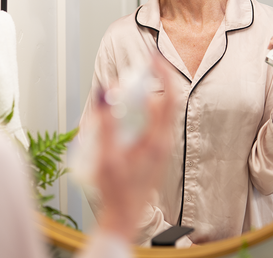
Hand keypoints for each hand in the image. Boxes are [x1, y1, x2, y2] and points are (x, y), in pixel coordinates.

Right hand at [94, 56, 175, 241]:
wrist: (125, 216)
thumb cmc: (116, 191)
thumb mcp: (106, 157)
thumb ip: (105, 125)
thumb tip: (104, 96)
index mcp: (156, 141)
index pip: (168, 98)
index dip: (163, 74)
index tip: (153, 57)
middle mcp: (163, 141)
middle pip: (168, 100)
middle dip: (157, 79)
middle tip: (142, 66)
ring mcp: (162, 145)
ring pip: (162, 109)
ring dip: (151, 92)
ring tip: (132, 85)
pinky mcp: (156, 148)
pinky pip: (157, 119)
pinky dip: (147, 106)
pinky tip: (132, 107)